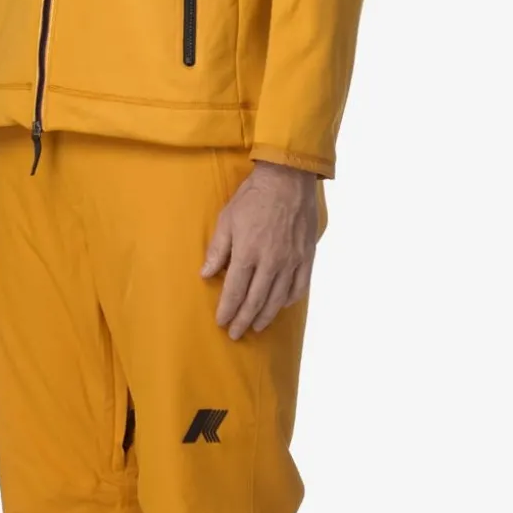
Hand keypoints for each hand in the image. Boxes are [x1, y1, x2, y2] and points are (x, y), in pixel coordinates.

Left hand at [201, 159, 319, 338]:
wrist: (288, 179)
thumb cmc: (253, 197)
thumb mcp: (227, 219)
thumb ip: (217, 250)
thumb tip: (205, 274)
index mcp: (248, 253)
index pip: (234, 291)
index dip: (227, 310)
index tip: (221, 322)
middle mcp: (271, 262)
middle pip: (255, 301)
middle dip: (243, 320)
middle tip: (236, 334)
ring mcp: (291, 261)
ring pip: (278, 298)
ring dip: (265, 315)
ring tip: (257, 326)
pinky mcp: (306, 256)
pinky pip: (300, 286)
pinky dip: (290, 299)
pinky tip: (282, 305)